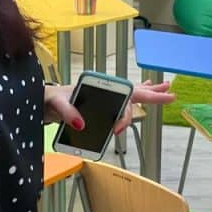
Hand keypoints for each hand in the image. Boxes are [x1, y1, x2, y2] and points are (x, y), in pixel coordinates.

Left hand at [43, 79, 173, 134]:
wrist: (41, 102)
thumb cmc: (49, 98)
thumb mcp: (57, 103)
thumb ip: (68, 112)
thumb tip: (82, 124)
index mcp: (99, 87)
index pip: (128, 93)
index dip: (146, 99)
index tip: (156, 103)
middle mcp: (104, 92)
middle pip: (133, 94)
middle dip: (152, 94)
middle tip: (170, 94)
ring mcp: (102, 99)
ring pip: (129, 98)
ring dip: (145, 96)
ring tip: (160, 90)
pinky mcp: (97, 108)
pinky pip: (118, 106)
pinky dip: (129, 104)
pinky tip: (137, 101)